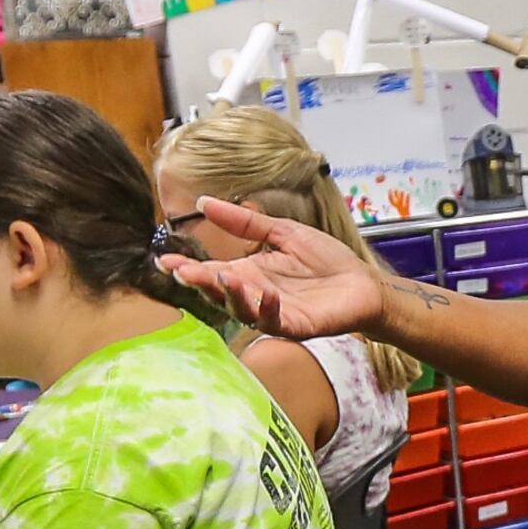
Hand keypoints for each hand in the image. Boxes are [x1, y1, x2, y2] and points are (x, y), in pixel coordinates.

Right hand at [158, 201, 391, 339]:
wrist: (362, 282)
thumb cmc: (325, 260)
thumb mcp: (282, 232)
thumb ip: (245, 222)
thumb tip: (204, 202)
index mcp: (249, 273)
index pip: (211, 272)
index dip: (188, 268)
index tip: (164, 259)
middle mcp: (256, 295)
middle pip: (219, 293)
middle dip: (200, 283)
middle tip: (183, 271)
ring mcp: (274, 313)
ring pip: (242, 310)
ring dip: (230, 295)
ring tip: (222, 276)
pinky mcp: (296, 326)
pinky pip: (275, 323)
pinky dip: (268, 309)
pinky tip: (267, 294)